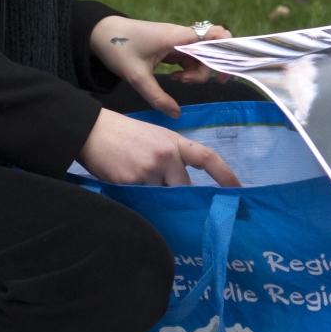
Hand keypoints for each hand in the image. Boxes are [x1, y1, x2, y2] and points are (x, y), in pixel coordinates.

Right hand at [78, 107, 239, 186]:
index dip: (225, 175)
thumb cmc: (123, 134)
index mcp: (174, 142)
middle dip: (178, 196)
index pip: (207, 158)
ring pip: (161, 197)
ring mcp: (148, 170)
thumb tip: (183, 187)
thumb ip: (172, 158)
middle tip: (166, 194)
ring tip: (136, 178)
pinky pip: (142, 200)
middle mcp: (166, 156)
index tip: (238, 191)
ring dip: (153, 195)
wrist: (92, 131)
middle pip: (184, 189)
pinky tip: (125, 182)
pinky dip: (137, 198)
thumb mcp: (154, 137)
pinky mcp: (131, 182)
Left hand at [91, 15, 230, 116]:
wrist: (101, 34)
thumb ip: (158, 97)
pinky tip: (175, 79)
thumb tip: (176, 114)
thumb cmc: (119, 50)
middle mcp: (181, 36)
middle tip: (195, 84)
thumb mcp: (137, 78)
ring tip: (178, 82)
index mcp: (177, 37)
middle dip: (209, 69)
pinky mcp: (171, 46)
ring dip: (197, 72)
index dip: (225, 52)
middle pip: (211, 50)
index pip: (214, 35)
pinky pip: (190, 58)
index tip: (221, 75)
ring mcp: (177, 41)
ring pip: (201, 56)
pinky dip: (188, 70)